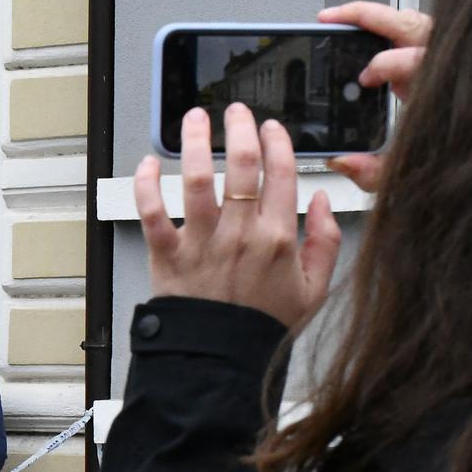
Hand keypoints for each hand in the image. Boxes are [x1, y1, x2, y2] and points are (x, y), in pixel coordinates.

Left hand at [137, 104, 340, 333]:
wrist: (222, 358)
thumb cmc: (262, 325)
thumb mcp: (314, 289)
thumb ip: (325, 242)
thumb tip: (322, 202)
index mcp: (277, 237)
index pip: (282, 173)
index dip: (277, 142)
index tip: (271, 128)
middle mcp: (240, 233)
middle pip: (242, 165)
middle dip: (239, 129)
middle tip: (234, 112)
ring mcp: (203, 242)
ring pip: (198, 179)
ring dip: (196, 143)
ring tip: (194, 120)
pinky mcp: (169, 254)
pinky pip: (152, 212)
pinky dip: (146, 186)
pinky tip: (148, 165)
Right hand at [319, 1, 432, 191]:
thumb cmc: (467, 159)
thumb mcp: (412, 172)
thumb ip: (374, 172)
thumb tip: (341, 160)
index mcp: (443, 87)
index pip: (408, 58)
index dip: (382, 63)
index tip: (365, 79)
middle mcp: (448, 66)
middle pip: (408, 22)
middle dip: (367, 16)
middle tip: (332, 18)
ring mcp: (448, 60)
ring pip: (416, 21)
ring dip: (380, 18)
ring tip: (347, 20)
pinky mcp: (446, 64)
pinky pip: (420, 33)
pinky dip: (395, 28)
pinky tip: (374, 35)